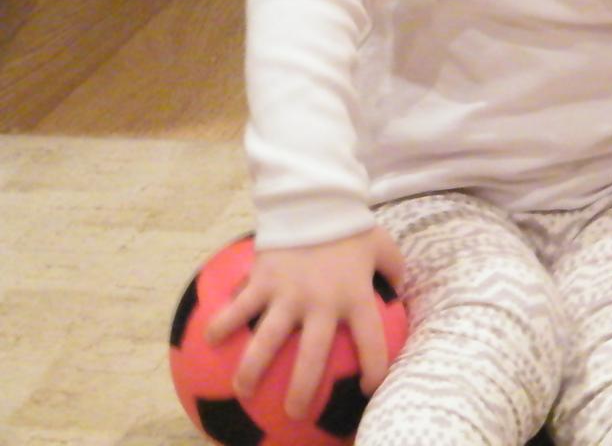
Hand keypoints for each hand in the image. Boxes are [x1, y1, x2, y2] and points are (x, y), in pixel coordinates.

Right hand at [206, 227, 405, 418]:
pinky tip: (209, 341)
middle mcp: (322, 302)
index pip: (371, 342)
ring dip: (251, 370)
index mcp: (354, 297)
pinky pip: (238, 308)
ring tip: (242, 392)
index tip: (366, 389)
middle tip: (294, 414)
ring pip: (266, 341)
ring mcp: (288, 293)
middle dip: (301, 391)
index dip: (374, 369)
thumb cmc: (350, 226)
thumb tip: (401, 293)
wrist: (316, 198)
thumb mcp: (382, 245)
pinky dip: (223, 324)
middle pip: (312, 358)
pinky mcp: (263, 280)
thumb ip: (394, 270)